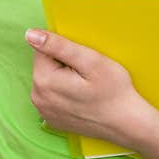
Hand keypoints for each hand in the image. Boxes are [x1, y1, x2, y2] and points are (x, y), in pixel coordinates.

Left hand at [26, 28, 148, 147]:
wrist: (128, 124)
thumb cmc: (113, 91)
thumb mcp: (90, 60)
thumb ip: (58, 45)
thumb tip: (30, 34)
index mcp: (43, 80)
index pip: (42, 49)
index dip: (64, 50)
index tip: (82, 61)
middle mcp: (37, 98)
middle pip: (44, 65)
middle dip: (63, 63)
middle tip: (87, 74)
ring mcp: (44, 112)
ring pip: (49, 80)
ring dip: (63, 78)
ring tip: (85, 86)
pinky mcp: (52, 119)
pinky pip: (53, 96)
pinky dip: (64, 93)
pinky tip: (82, 98)